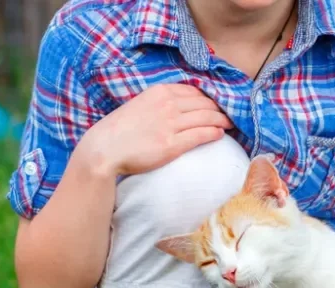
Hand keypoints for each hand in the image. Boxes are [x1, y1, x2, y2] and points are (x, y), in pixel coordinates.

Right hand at [80, 84, 232, 176]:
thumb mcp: (140, 105)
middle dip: (220, 109)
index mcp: (159, 92)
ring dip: (222, 120)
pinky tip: (221, 134)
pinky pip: (202, 135)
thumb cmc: (120, 130)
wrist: (105, 149)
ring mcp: (171, 124)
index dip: (210, 98)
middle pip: (205, 103)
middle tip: (230, 115)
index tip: (218, 104)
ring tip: (230, 124)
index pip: (194, 91)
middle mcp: (167, 104)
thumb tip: (180, 106)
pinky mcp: (173, 144)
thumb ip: (160, 102)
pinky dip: (215, 133)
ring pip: (207, 117)